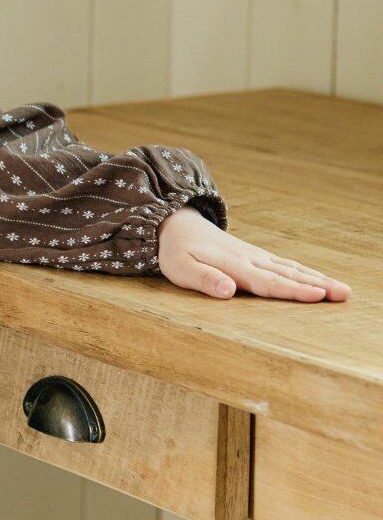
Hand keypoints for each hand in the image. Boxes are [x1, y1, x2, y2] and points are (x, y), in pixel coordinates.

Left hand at [156, 207, 351, 301]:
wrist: (175, 223)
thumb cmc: (175, 251)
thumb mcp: (181, 268)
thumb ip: (205, 280)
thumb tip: (229, 291)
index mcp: (235, 265)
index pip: (269, 282)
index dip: (294, 291)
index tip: (319, 295)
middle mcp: (250, 259)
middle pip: (289, 275)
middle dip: (319, 285)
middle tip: (345, 294)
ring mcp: (255, 255)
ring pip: (291, 268)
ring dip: (318, 279)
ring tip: (342, 289)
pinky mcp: (254, 255)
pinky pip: (284, 264)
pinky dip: (304, 272)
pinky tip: (317, 278)